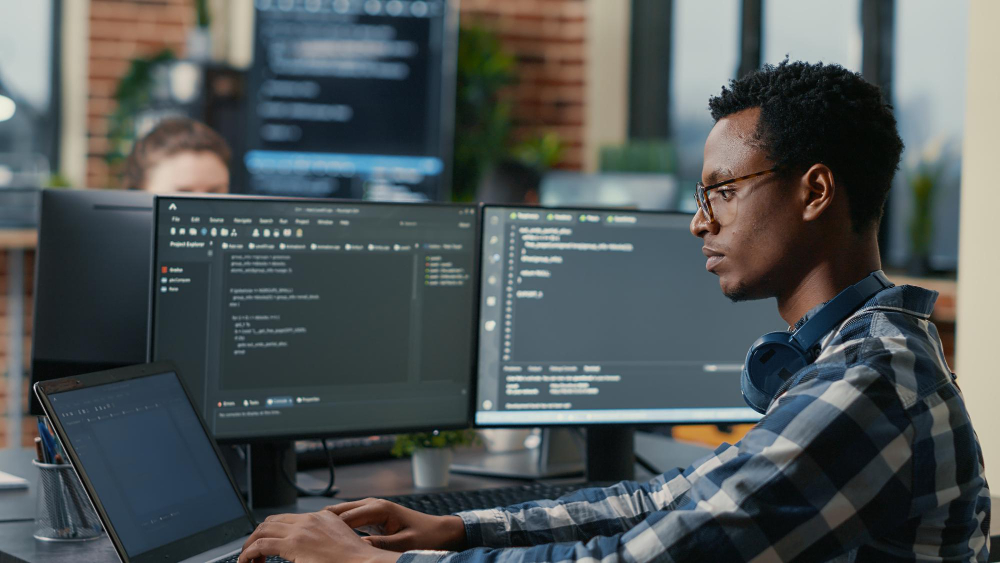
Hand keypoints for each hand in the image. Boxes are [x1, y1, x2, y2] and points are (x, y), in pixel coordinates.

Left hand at [238, 510, 398, 562]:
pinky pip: (261, 545)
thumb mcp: (337, 542)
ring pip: (263, 530)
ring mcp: (302, 529)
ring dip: (250, 545)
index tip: (267, 546)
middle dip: (257, 536)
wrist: (364, 562)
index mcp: (322, 517)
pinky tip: (247, 562)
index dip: (271, 531)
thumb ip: (321, 540)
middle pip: (271, 521)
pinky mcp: (295, 543)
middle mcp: (310, 519)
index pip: (287, 519)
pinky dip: (248, 554)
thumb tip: (306, 551)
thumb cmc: (355, 560)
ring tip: (247, 559)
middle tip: (253, 554)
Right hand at [326, 498, 467, 552]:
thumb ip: (381, 545)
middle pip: (337, 512)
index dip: (326, 529)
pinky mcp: (371, 517)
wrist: (440, 532)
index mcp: (379, 508)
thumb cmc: (426, 536)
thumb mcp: (404, 544)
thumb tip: (357, 549)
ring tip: (312, 541)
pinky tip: (328, 541)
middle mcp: (372, 504)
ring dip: (327, 526)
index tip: (313, 540)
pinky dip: (337, 528)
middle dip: (321, 524)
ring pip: (340, 515)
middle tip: (306, 539)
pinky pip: (348, 521)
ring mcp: (371, 509)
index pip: (344, 517)